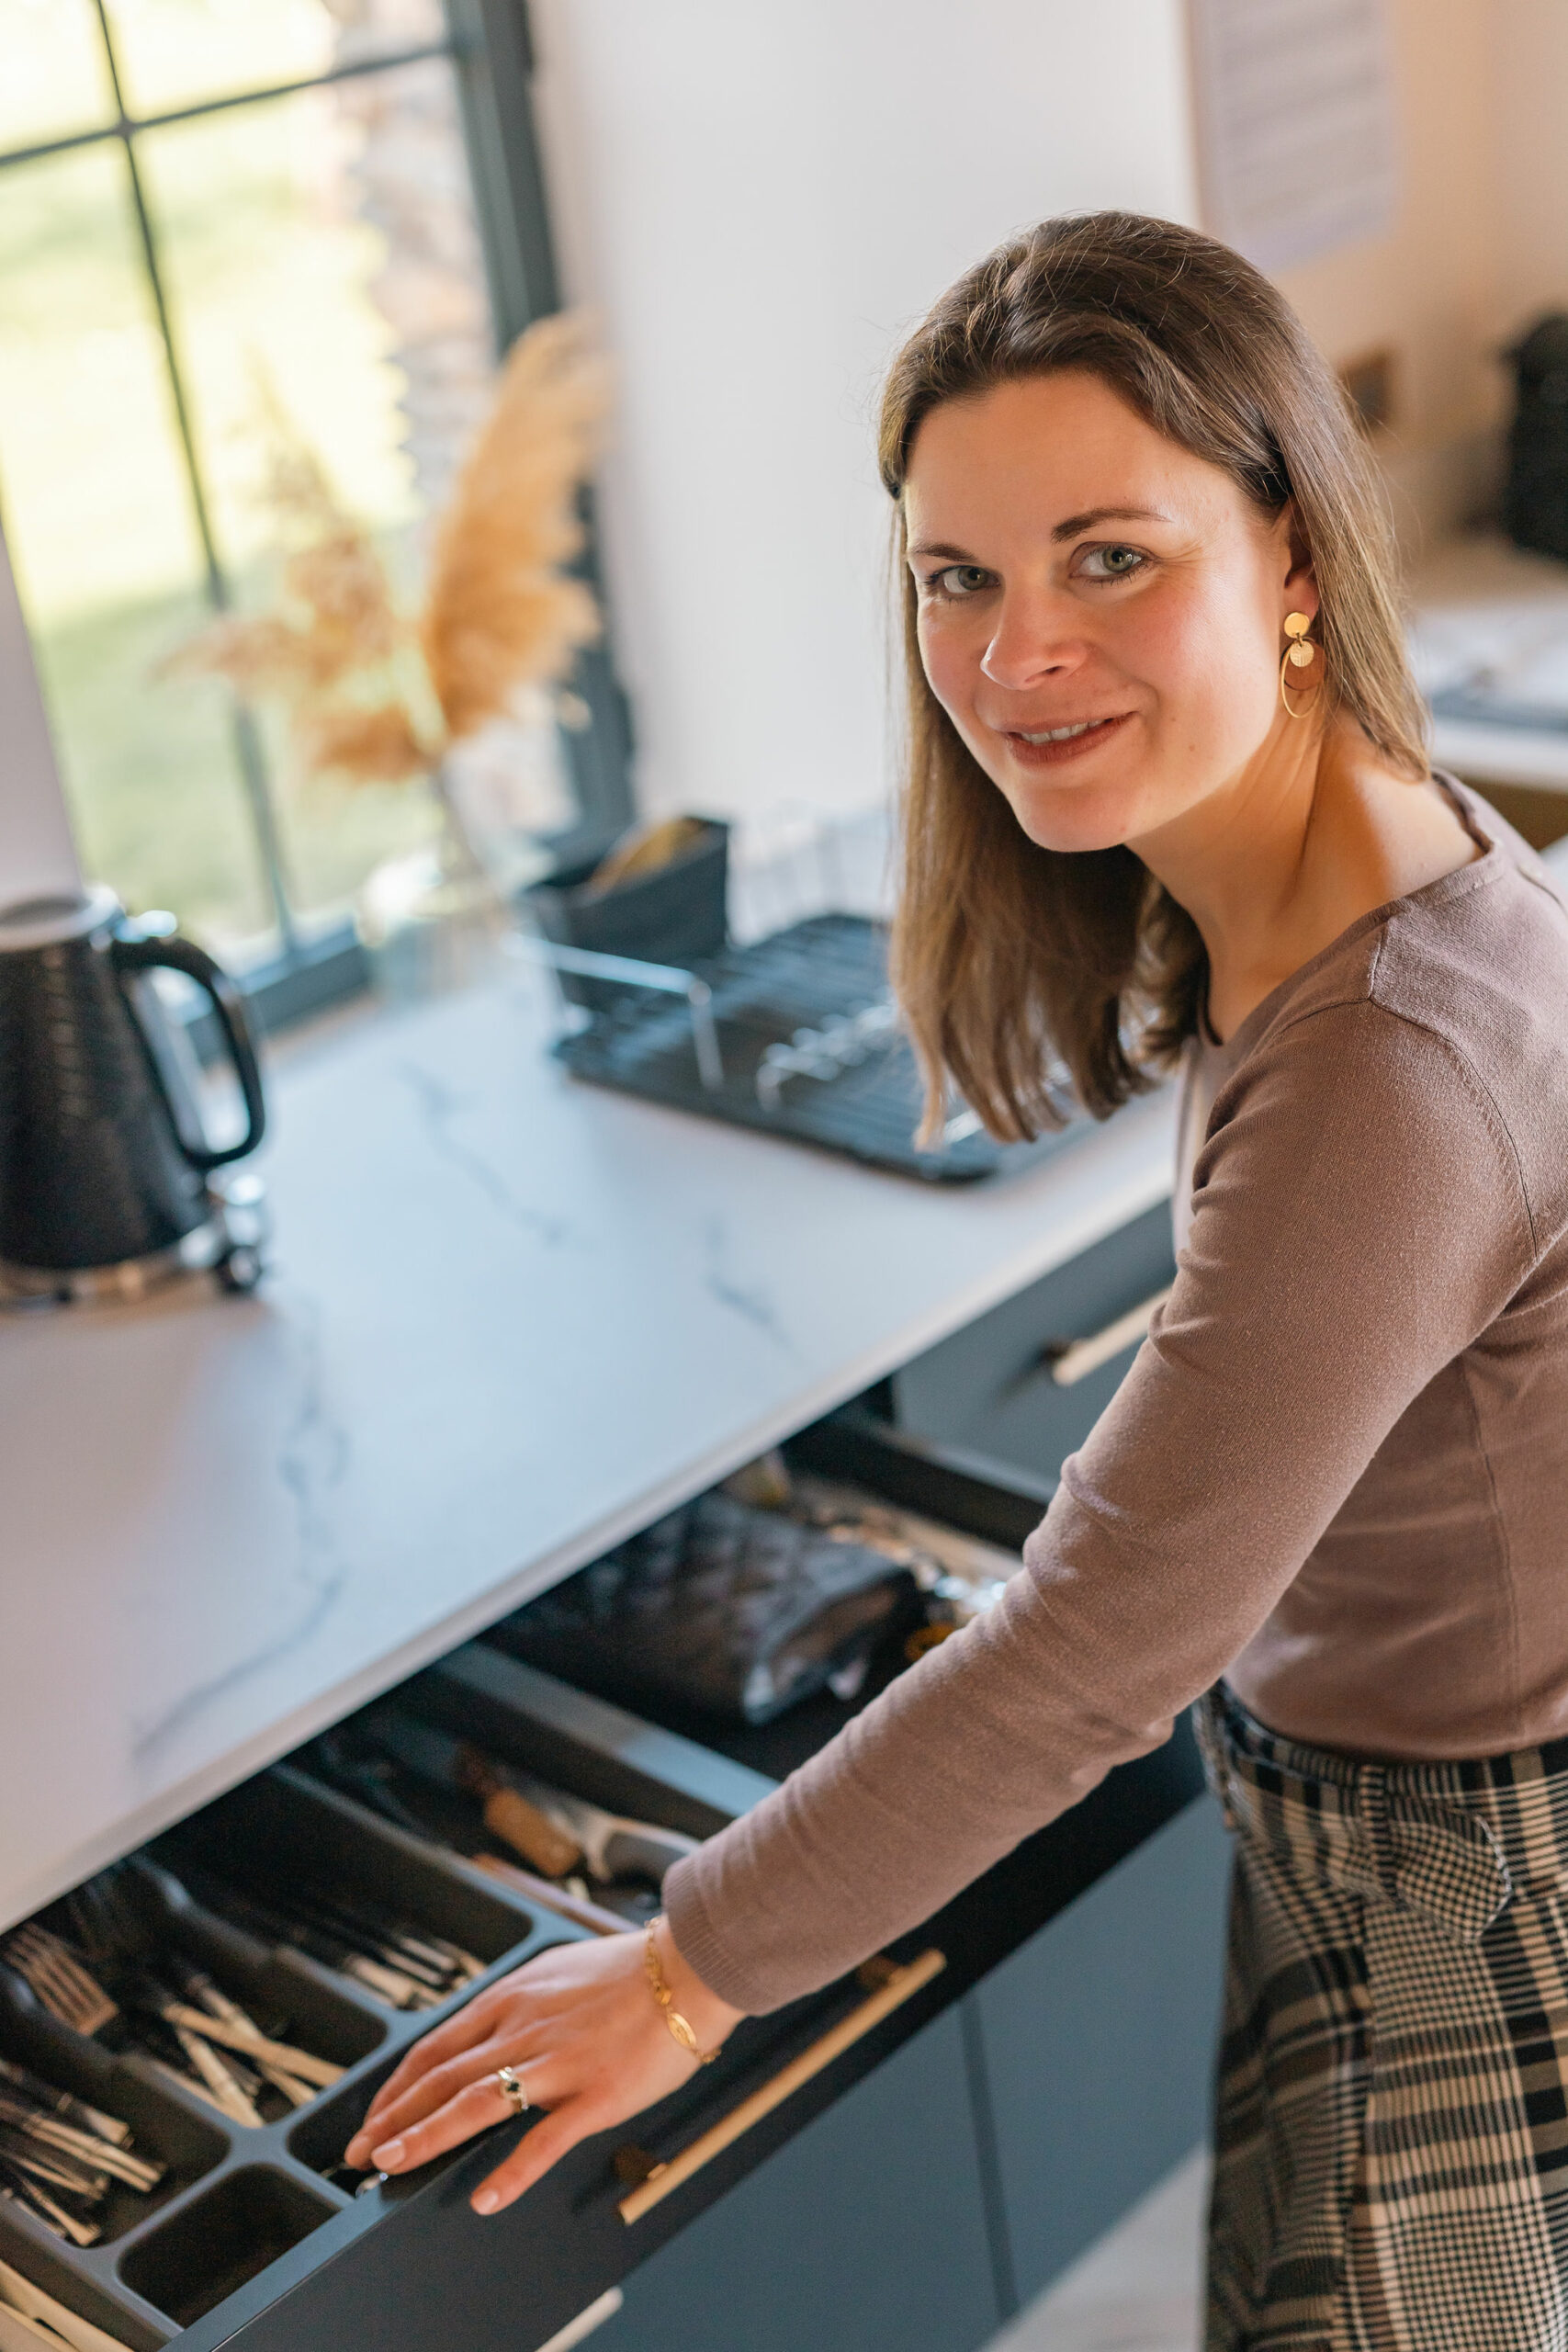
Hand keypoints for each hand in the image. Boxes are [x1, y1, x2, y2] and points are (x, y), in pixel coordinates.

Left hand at [343, 1919, 743, 2214]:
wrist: (689, 1968)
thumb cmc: (629, 1973)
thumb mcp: (556, 1973)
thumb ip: (518, 2005)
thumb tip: (486, 2029)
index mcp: (513, 1999)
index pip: (435, 2048)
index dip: (397, 2088)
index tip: (375, 2116)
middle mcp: (523, 2028)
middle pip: (441, 2078)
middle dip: (395, 2118)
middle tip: (363, 2152)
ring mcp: (557, 2063)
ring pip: (476, 2102)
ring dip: (427, 2137)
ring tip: (393, 2166)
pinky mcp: (595, 2094)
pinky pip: (544, 2138)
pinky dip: (511, 2171)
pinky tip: (486, 2197)